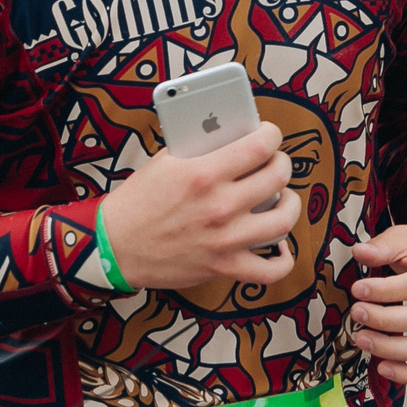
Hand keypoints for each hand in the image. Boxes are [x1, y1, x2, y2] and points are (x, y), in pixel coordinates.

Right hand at [100, 123, 298, 289]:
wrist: (116, 246)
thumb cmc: (139, 201)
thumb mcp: (166, 161)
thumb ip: (201, 148)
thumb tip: (233, 135)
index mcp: (203, 174)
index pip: (260, 146)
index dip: (273, 135)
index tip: (270, 135)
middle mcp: (219, 206)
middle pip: (278, 176)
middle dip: (282, 163)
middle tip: (275, 163)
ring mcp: (225, 240)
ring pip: (284, 220)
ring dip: (291, 204)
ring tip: (284, 198)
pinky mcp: (224, 267)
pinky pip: (270, 271)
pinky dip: (283, 259)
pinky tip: (281, 246)